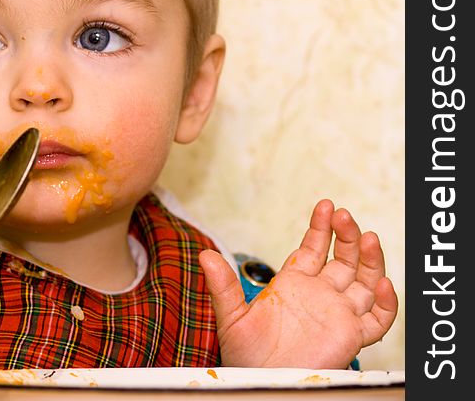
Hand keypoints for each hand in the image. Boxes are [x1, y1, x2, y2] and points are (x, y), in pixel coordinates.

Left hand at [200, 199, 397, 368]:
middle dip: (345, 236)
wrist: (260, 382)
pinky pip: (377, 319)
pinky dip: (386, 302)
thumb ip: (223, 285)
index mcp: (294, 284)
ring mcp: (337, 314)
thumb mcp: (230, 316)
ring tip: (368, 237)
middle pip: (342, 259)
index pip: (313, 248)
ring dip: (369, 259)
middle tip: (345, 216)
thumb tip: (204, 254)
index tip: (325, 206)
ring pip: (364, 282)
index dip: (321, 227)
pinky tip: (383, 282)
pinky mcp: (351, 336)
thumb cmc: (246, 355)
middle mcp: (319, 295)